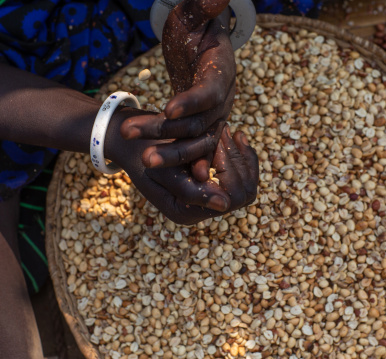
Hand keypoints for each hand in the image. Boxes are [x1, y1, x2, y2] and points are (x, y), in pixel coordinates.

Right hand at [109, 111, 257, 224]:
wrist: (136, 144)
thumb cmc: (143, 152)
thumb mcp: (162, 169)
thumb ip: (189, 190)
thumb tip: (225, 205)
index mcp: (186, 212)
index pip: (231, 197)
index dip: (230, 168)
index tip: (217, 139)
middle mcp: (201, 211)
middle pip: (244, 192)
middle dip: (237, 160)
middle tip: (226, 131)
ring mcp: (209, 199)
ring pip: (247, 183)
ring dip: (240, 156)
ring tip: (229, 130)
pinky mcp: (214, 186)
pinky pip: (243, 174)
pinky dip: (243, 155)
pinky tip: (237, 134)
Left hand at [120, 0, 235, 181]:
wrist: (203, 52)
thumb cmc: (197, 32)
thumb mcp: (196, 17)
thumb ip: (204, 8)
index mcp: (223, 73)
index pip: (209, 91)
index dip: (191, 102)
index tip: (168, 109)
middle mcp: (224, 101)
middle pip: (198, 123)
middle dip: (168, 134)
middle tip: (137, 141)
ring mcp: (216, 118)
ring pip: (196, 142)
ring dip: (171, 154)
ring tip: (144, 161)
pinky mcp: (205, 128)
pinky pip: (196, 149)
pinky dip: (185, 164)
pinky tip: (167, 176)